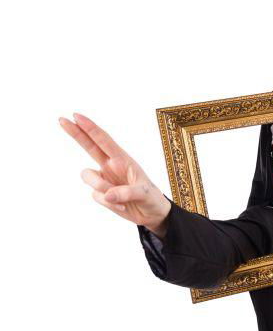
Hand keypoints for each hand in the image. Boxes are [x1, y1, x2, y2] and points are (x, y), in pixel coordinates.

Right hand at [60, 113, 171, 236]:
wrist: (151, 214)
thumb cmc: (152, 198)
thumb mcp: (145, 194)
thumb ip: (127, 192)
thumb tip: (108, 195)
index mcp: (123, 160)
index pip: (104, 141)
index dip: (90, 128)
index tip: (76, 116)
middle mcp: (111, 166)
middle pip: (89, 146)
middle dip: (76, 133)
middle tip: (61, 119)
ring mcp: (104, 179)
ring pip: (88, 177)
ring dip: (101, 187)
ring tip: (120, 199)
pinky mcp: (101, 193)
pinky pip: (96, 196)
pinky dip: (108, 203)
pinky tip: (122, 206)